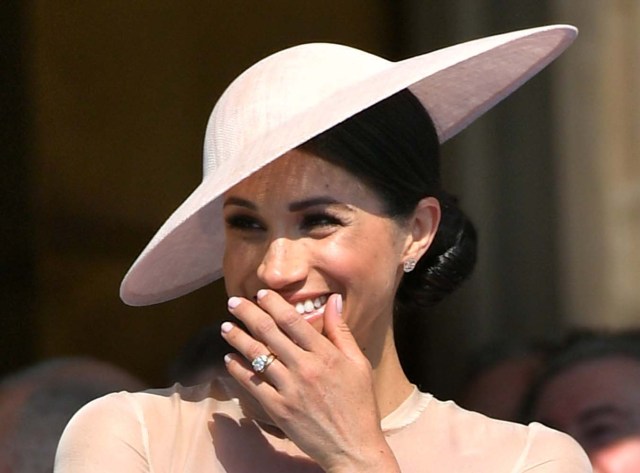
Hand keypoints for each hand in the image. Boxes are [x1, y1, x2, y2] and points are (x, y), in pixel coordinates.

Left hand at [220, 290, 399, 472]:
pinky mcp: (278, 409)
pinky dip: (238, 369)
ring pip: (256, 356)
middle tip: (233, 302)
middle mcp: (305, 368)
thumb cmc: (359, 404)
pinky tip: (230, 359)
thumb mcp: (359, 363)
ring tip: (225, 327)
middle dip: (248, 314)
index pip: (292, 321)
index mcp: (325, 355)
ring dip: (237, 338)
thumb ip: (342, 331)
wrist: (353, 447)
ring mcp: (289, 389)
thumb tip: (334, 300)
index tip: (261, 293)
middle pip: (269, 333)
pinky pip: (252, 384)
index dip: (273, 304)